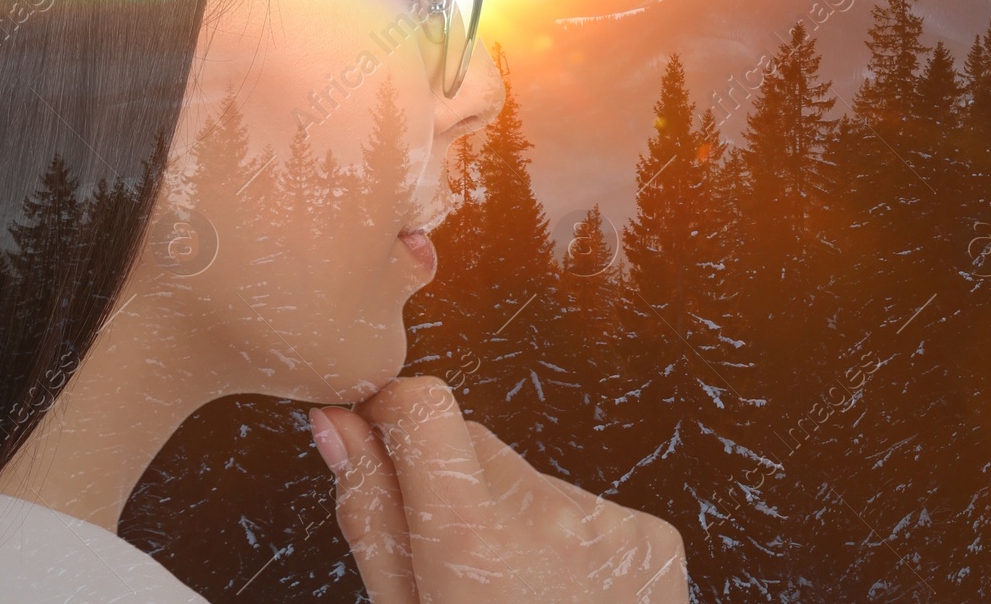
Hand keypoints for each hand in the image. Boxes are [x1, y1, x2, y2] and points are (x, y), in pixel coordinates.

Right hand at [309, 376, 689, 602]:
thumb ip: (369, 514)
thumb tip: (335, 421)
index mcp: (473, 541)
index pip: (423, 406)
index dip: (394, 416)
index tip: (379, 436)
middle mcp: (549, 518)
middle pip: (476, 446)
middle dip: (451, 486)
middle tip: (454, 571)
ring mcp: (611, 524)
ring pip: (532, 480)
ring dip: (513, 519)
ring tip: (514, 599)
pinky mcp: (654, 536)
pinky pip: (588, 509)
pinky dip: (569, 542)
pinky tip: (565, 602)